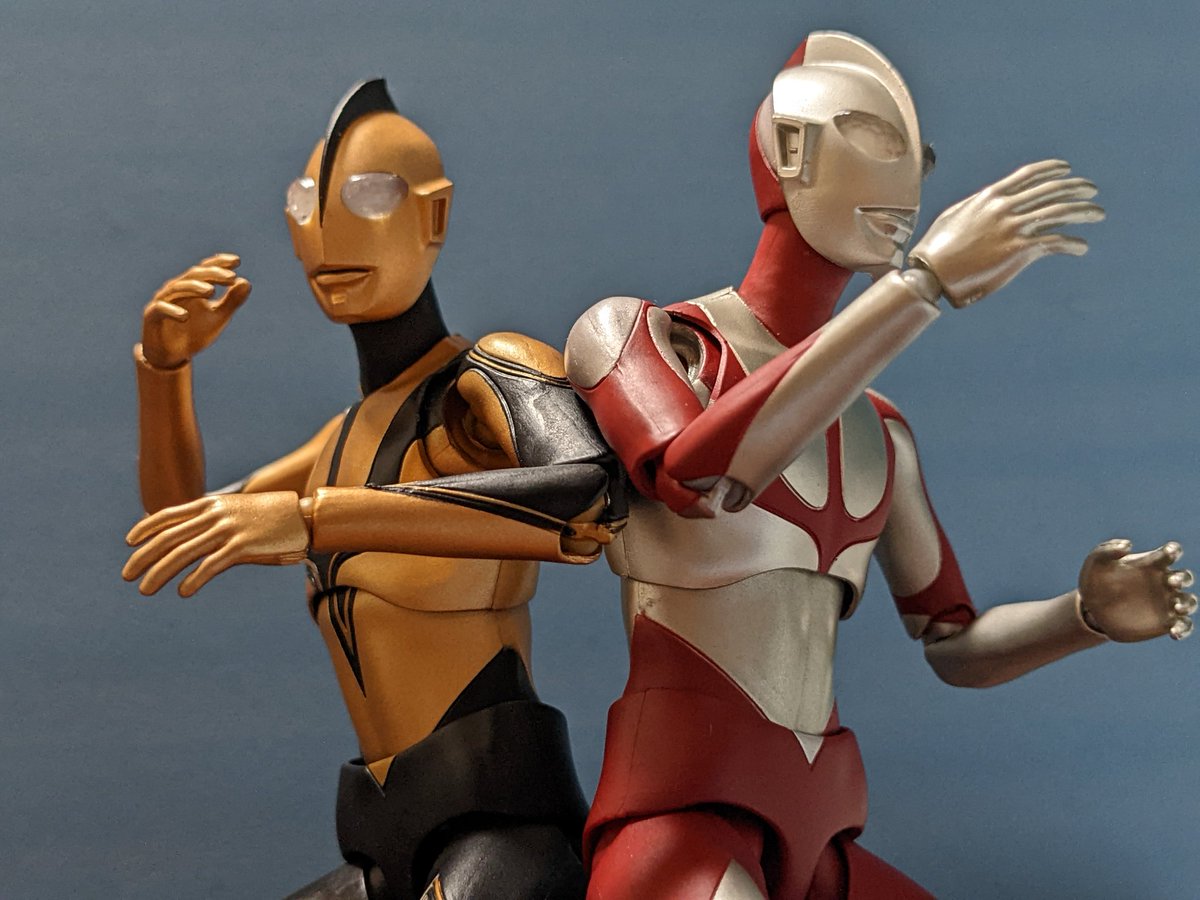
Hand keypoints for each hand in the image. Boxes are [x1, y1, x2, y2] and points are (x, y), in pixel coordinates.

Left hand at [123, 491, 309, 596]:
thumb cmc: (273, 516)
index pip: (168, 515)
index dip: (145, 528)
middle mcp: (215, 515)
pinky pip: (210, 565)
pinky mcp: (243, 546)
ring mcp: (228, 530)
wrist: (305, 516)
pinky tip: (183, 592)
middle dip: (143, 557)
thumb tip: (193, 535)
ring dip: (160, 573)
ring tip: (145, 590)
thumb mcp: (239, 510)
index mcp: (212, 504)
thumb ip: (215, 520)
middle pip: (168, 537)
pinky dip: (193, 579)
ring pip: (183, 553)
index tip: (129, 543)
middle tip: (127, 575)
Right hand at [140, 253, 250, 367]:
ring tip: (211, 291)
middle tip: (231, 277)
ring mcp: (163, 300)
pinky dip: (173, 311)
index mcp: (192, 287)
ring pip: (177, 288)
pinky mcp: (152, 315)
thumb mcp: (218, 318)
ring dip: (194, 288)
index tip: (237, 261)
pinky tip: (185, 316)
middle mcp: (176, 289)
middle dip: (212, 274)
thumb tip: (246, 282)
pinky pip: (161, 309)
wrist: (173, 355)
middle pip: (193, 275)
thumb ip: (231, 301)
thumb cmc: (195, 333)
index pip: (205, 269)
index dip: (219, 263)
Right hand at [908, 160, 1103, 306]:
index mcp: (990, 197)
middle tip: (1092, 191)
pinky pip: (1055, 242)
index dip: (1051, 169)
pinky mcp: (1019, 250)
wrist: (931, 272)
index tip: (1067, 169)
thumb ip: (975, 207)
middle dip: (1076, 188)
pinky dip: (1073, 244)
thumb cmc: (936, 248)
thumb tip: (986, 204)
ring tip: (1098, 213)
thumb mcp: (954, 216)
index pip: (1028, 175)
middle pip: (1051, 191)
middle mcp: (1004, 208)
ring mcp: (1013, 228)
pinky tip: (1081, 247)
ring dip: (1084, 211)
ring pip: (1060, 213)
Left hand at [1077, 539, 1195, 641]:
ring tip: (1177, 608)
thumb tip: (1127, 545)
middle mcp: (1163, 582)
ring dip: (1188, 604)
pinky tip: (1174, 633)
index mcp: (1150, 564)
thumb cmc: (1095, 581)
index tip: (1169, 552)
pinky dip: (1183, 629)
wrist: (1091, 610)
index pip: (1170, 553)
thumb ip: (1107, 549)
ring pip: (1189, 601)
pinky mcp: (1164, 622)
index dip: (1174, 550)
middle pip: (1184, 577)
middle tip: (1172, 581)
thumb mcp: (1095, 562)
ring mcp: (1166, 603)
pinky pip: (1183, 625)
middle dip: (1182, 578)